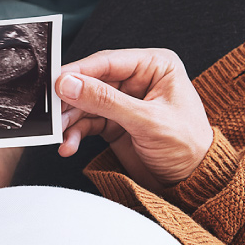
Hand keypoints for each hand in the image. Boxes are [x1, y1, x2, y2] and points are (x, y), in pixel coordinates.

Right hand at [56, 49, 212, 191]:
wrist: (194, 182)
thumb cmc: (187, 145)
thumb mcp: (147, 121)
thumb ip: (106, 101)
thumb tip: (68, 83)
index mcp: (155, 65)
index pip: (108, 62)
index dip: (79, 71)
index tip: (54, 82)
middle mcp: (138, 79)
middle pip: (92, 81)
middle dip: (70, 99)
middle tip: (50, 111)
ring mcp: (124, 101)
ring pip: (86, 103)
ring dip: (70, 119)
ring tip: (58, 133)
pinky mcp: (115, 122)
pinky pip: (88, 122)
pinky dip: (76, 133)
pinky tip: (69, 145)